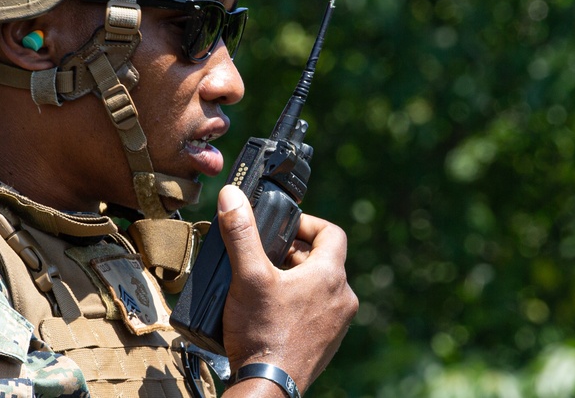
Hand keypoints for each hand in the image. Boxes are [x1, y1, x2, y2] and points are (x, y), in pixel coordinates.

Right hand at [216, 185, 357, 393]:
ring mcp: (338, 323)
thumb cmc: (261, 333)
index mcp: (330, 275)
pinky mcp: (328, 343)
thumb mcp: (247, 276)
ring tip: (267, 284)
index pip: (331, 232)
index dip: (307, 224)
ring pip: (322, 286)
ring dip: (298, 279)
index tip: (284, 229)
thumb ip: (240, 233)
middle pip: (324, 259)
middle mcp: (343, 297)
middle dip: (295, 253)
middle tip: (266, 257)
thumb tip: (232, 196)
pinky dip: (301, 304)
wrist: (268, 387)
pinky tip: (274, 312)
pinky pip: (320, 311)